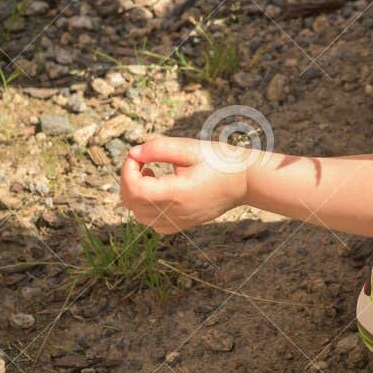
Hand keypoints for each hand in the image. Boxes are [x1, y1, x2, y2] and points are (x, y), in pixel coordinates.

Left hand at [119, 136, 248, 234]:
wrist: (246, 181)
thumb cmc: (220, 161)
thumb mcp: (190, 148)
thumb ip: (159, 148)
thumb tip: (134, 153)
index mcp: (176, 194)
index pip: (134, 189)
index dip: (127, 170)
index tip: (137, 155)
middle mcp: (175, 213)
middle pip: (132, 204)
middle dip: (128, 180)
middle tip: (141, 160)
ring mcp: (178, 222)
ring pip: (139, 215)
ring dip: (136, 194)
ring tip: (151, 173)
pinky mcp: (183, 224)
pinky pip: (153, 222)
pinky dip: (146, 207)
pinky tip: (159, 190)